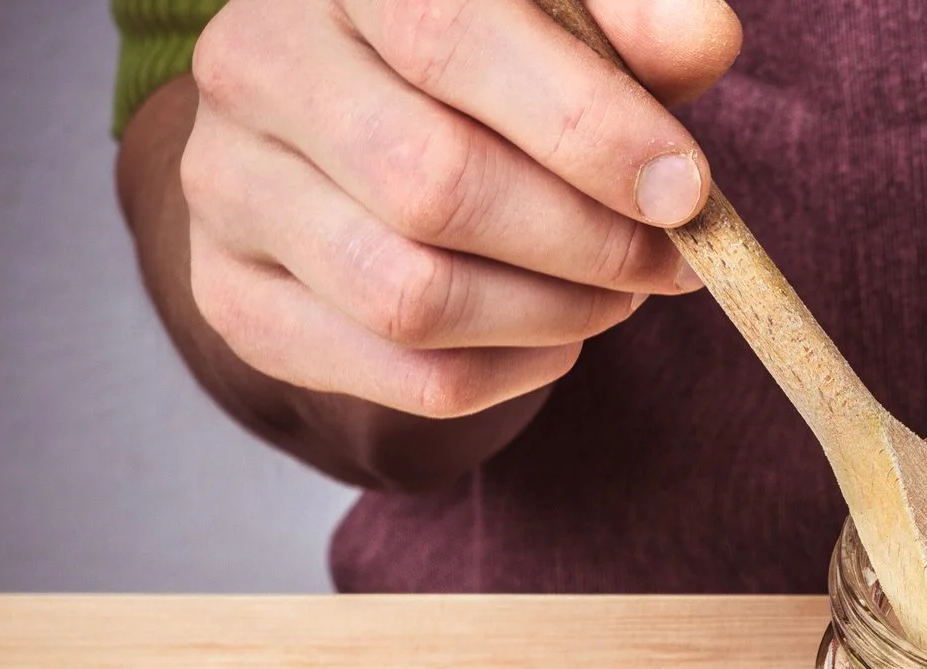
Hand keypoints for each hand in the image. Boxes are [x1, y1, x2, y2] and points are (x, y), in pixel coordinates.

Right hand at [181, 0, 739, 417]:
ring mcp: (226, 183)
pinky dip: (512, 372)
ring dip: (554, 314)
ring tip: (616, 291)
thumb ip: (635, 20)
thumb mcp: (569, 14)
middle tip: (668, 256)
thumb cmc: (498, 59)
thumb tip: (700, 38)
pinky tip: (553, 334)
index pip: (445, 34)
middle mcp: (254, 63)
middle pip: (432, 184)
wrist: (370, 113)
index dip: (585, 126)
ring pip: (412, 296)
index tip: (686, 190)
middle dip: (587, 241)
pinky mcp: (236, 295)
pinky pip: (403, 375)